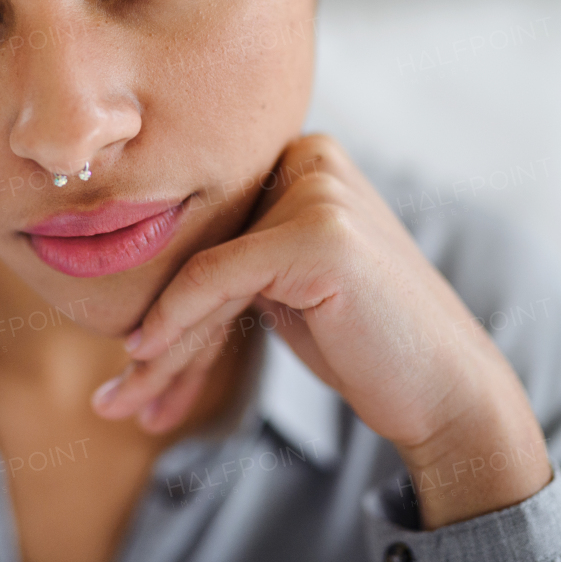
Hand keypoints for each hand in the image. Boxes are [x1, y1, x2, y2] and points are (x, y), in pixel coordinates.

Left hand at [90, 134, 551, 527]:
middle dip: (157, 333)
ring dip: (159, 347)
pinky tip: (142, 357)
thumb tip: (131, 271)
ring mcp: (318, 189)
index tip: (130, 365)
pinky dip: (175, 320)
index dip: (164, 302)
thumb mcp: (283, 283)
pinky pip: (218, 276)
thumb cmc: (361, 340)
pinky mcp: (319, 232)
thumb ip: (231, 255)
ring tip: (119, 403)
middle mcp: (309, 158)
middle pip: (201, 248)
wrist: (445, 390)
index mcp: (299, 158)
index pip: (207, 229)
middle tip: (115, 397)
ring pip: (201, 268)